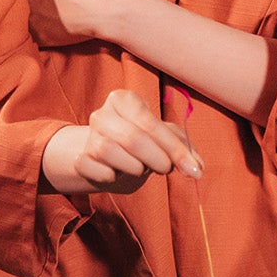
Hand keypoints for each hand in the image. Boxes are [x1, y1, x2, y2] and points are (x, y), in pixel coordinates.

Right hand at [40, 88, 203, 194]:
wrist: (108, 160)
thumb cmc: (142, 143)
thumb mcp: (165, 139)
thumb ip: (184, 149)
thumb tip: (197, 167)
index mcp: (124, 100)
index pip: (150, 123)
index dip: (174, 148)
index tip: (193, 169)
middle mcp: (102, 114)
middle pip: (132, 138)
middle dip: (157, 159)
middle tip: (166, 169)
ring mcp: (88, 136)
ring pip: (110, 152)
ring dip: (134, 167)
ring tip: (141, 168)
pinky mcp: (80, 158)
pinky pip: (96, 170)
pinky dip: (111, 177)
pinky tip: (117, 173)